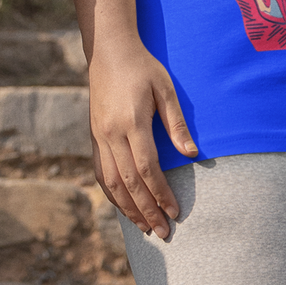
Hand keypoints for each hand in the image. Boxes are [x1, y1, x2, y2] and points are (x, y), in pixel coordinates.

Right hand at [89, 32, 197, 239]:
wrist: (109, 51)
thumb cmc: (142, 68)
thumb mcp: (165, 89)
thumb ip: (177, 123)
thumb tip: (192, 155)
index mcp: (132, 121)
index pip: (147, 168)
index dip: (161, 193)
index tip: (175, 212)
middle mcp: (111, 133)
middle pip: (129, 182)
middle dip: (147, 211)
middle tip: (164, 233)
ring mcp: (99, 136)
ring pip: (111, 182)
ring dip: (128, 208)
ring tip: (145, 228)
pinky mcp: (93, 137)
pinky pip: (100, 173)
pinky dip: (111, 194)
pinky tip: (123, 208)